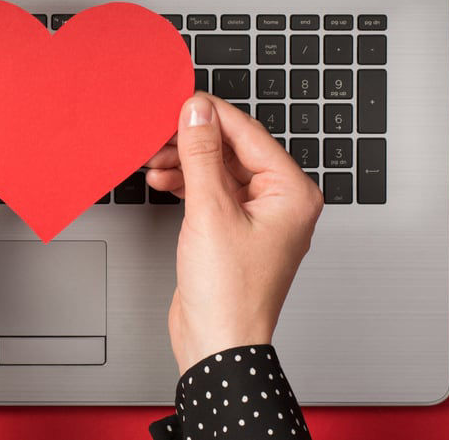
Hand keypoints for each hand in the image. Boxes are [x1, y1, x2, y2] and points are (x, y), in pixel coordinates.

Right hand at [146, 93, 323, 373]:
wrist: (218, 346)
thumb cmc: (229, 296)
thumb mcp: (210, 212)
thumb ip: (201, 154)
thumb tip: (197, 113)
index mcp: (293, 193)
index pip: (250, 134)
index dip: (212, 115)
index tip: (181, 102)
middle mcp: (282, 203)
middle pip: (234, 150)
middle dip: (193, 142)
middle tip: (159, 133)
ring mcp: (258, 218)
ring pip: (219, 170)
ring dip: (186, 162)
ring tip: (155, 160)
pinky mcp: (235, 231)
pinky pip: (212, 192)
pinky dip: (187, 184)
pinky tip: (163, 180)